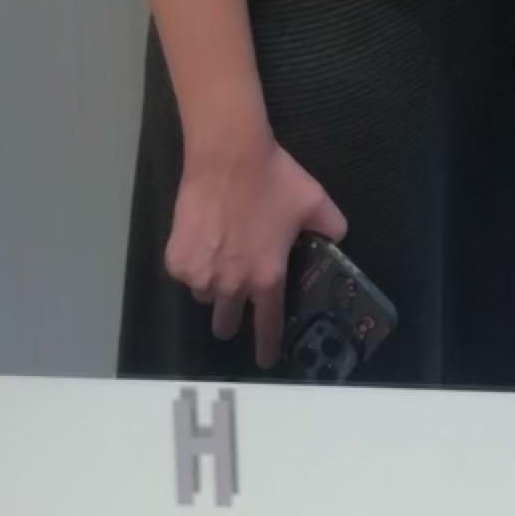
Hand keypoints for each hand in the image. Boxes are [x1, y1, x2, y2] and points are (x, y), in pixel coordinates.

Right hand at [166, 133, 344, 370]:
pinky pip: (185, 273)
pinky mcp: (176, 261)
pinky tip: (204, 237)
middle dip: (232, 316)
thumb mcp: (314, 201)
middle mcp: (231, 286)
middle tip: (238, 294)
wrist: (229, 156)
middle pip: (226, 323)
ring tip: (222, 253)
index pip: (267, 326)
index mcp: (267, 277)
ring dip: (213, 284)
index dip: (267, 346)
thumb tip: (338, 238)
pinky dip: (193, 262)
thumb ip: (331, 226)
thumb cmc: (273, 179)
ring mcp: (200, 276)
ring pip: (205, 295)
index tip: (265, 359)